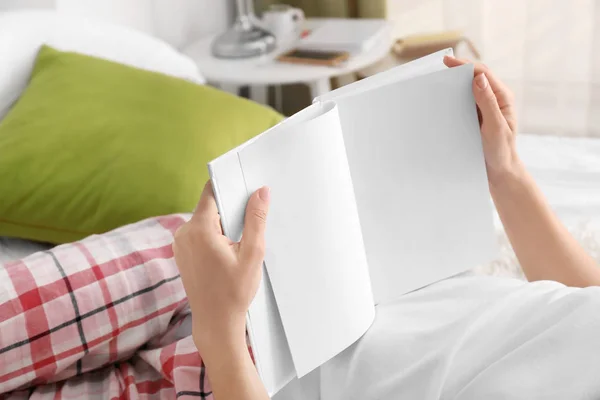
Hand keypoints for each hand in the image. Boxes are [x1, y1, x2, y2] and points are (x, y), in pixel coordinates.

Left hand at [173, 181, 269, 362]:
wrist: (215, 321)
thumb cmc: (233, 292)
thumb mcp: (252, 253)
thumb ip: (256, 219)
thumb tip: (261, 192)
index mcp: (199, 229)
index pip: (211, 192)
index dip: (229, 186)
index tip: (245, 187)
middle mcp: (184, 233)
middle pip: (210, 207)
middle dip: (230, 211)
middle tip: (249, 225)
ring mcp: (180, 243)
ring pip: (205, 220)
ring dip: (223, 225)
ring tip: (239, 244)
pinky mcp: (181, 253)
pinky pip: (200, 233)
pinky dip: (214, 236)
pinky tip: (228, 252)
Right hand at [443, 56, 522, 186]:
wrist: (500, 172)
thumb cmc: (501, 151)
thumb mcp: (495, 127)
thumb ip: (487, 102)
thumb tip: (478, 77)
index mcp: (502, 98)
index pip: (482, 74)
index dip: (465, 66)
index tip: (447, 62)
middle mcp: (494, 99)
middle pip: (475, 78)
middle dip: (458, 70)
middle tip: (440, 66)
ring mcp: (485, 108)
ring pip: (468, 90)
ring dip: (455, 83)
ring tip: (438, 79)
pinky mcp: (476, 117)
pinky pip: (464, 103)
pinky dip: (454, 98)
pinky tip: (442, 98)